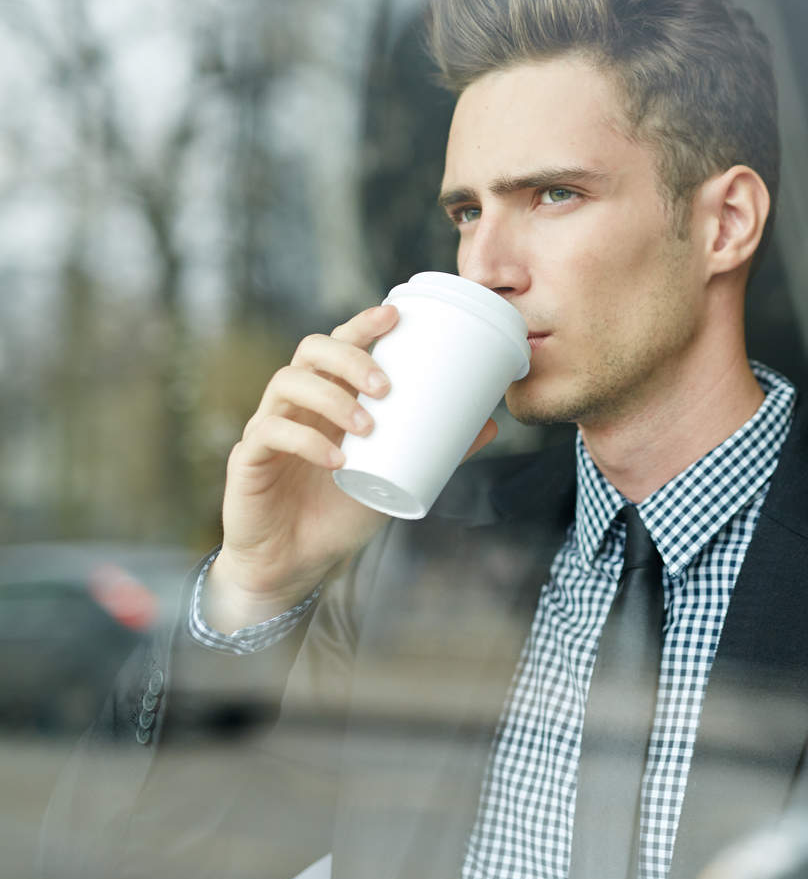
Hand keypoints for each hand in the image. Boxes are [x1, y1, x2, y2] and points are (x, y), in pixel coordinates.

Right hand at [205, 305, 498, 630]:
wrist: (296, 563)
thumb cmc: (340, 513)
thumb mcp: (395, 476)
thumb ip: (435, 450)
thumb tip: (490, 424)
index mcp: (327, 398)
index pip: (338, 344)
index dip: (361, 324)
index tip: (394, 315)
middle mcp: (295, 404)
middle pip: (310, 351)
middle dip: (350, 357)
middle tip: (385, 387)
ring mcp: (268, 427)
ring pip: (287, 383)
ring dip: (332, 397)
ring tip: (367, 426)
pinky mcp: (247, 459)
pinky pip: (269, 433)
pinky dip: (306, 441)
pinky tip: (336, 459)